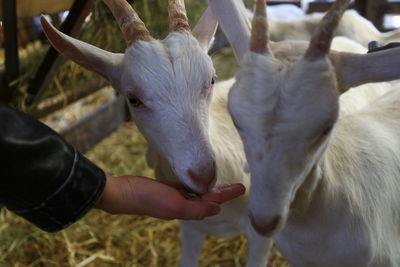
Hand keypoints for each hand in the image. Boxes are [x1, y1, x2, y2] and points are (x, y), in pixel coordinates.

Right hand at [95, 175, 245, 219]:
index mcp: (186, 209)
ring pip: (198, 193)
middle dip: (223, 192)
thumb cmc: (148, 198)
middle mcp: (182, 204)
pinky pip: (185, 188)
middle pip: (207, 198)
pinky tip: (199, 181)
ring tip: (223, 185)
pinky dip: (195, 185)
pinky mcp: (166, 188)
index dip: (227, 194)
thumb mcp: (174, 205)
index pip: (212, 202)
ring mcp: (173, 197)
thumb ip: (196, 209)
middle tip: (238, 186)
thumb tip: (216, 209)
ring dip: (211, 189)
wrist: (124, 192)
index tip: (241, 188)